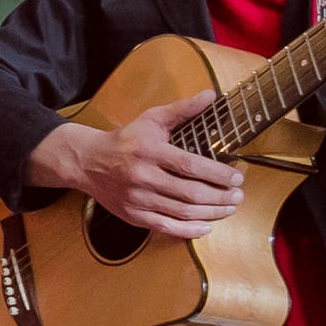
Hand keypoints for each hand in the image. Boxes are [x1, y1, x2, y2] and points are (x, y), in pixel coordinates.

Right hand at [41, 89, 244, 239]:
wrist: (87, 162)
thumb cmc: (125, 139)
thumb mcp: (151, 119)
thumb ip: (182, 109)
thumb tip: (210, 95)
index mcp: (149, 151)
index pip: (190, 165)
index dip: (217, 174)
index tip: (237, 178)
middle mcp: (142, 176)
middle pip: (189, 192)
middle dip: (220, 196)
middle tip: (239, 195)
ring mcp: (137, 199)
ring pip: (182, 211)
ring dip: (211, 213)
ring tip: (229, 207)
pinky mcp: (133, 215)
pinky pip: (165, 227)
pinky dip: (189, 230)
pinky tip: (206, 227)